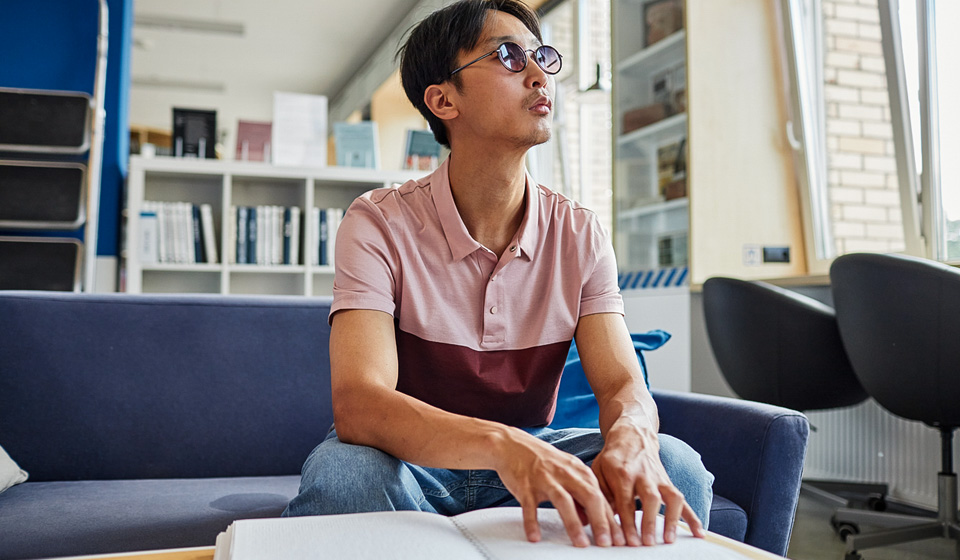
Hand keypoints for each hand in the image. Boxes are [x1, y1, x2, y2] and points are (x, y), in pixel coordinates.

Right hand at [493, 428, 625, 547]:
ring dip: (574, 523)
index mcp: (578, 471)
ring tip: (581, 543)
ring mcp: (544, 478)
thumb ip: (580, 495)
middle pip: (588, 496)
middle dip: (600, 521)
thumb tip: (590, 520)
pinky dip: (532, 522)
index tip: (618, 538)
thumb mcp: (567, 473)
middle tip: (606, 543)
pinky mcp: (525, 485)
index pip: (600, 497)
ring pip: (563, 501)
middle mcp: (564, 473)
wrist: (511, 444)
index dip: (611, 519)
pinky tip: (535, 536)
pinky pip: (529, 506)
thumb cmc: (542, 461)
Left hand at [591, 420, 704, 545]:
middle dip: (649, 521)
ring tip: (669, 540)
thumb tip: (603, 519)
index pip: (625, 501)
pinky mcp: (668, 482)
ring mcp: (658, 478)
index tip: (627, 541)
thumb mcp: (598, 470)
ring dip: (672, 519)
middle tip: (647, 543)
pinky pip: (683, 499)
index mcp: (622, 473)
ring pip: (670, 497)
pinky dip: (692, 516)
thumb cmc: (612, 458)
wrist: (632, 435)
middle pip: (649, 498)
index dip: (627, 522)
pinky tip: (698, 533)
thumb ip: (601, 494)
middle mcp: (643, 475)